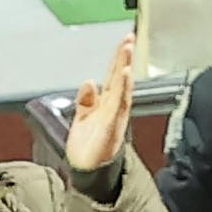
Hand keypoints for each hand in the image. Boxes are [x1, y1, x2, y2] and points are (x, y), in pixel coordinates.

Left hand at [70, 16, 144, 160]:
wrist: (87, 173)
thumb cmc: (87, 147)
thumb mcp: (82, 118)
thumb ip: (85, 100)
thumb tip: (89, 81)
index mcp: (105, 103)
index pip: (113, 75)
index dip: (119, 58)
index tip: (125, 40)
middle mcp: (113, 107)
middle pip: (120, 77)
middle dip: (124, 58)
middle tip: (129, 38)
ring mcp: (114, 115)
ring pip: (122, 87)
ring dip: (125, 68)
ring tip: (128, 50)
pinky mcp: (112, 126)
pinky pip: (120, 104)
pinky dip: (123, 89)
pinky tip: (125, 75)